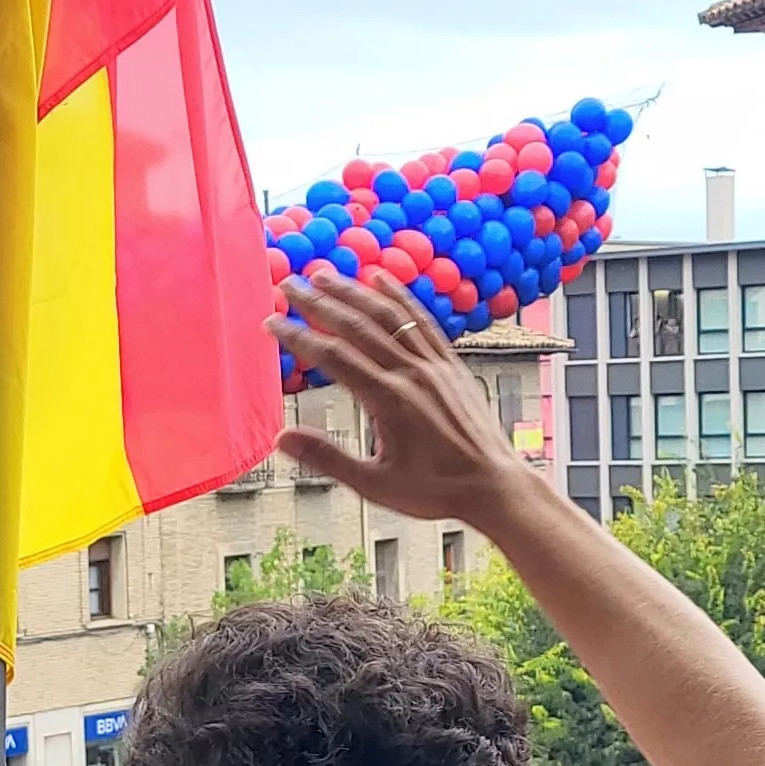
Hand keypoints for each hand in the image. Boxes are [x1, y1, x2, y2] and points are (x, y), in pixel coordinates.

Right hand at [266, 270, 539, 524]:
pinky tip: (379, 279)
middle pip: (356, 326)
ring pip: (387, 315)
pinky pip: (421, 320)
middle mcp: (410, 373)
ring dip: (353, 291)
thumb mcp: (374, 485)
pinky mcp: (450, 363)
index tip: (271, 323)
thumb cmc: (435, 491)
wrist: (493, 485)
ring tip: (324, 274)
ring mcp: (433, 364)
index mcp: (387, 401)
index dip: (298, 336)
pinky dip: (398, 296)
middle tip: (288, 285)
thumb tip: (281, 438)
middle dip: (317, 302)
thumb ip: (327, 458)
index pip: (332, 357)